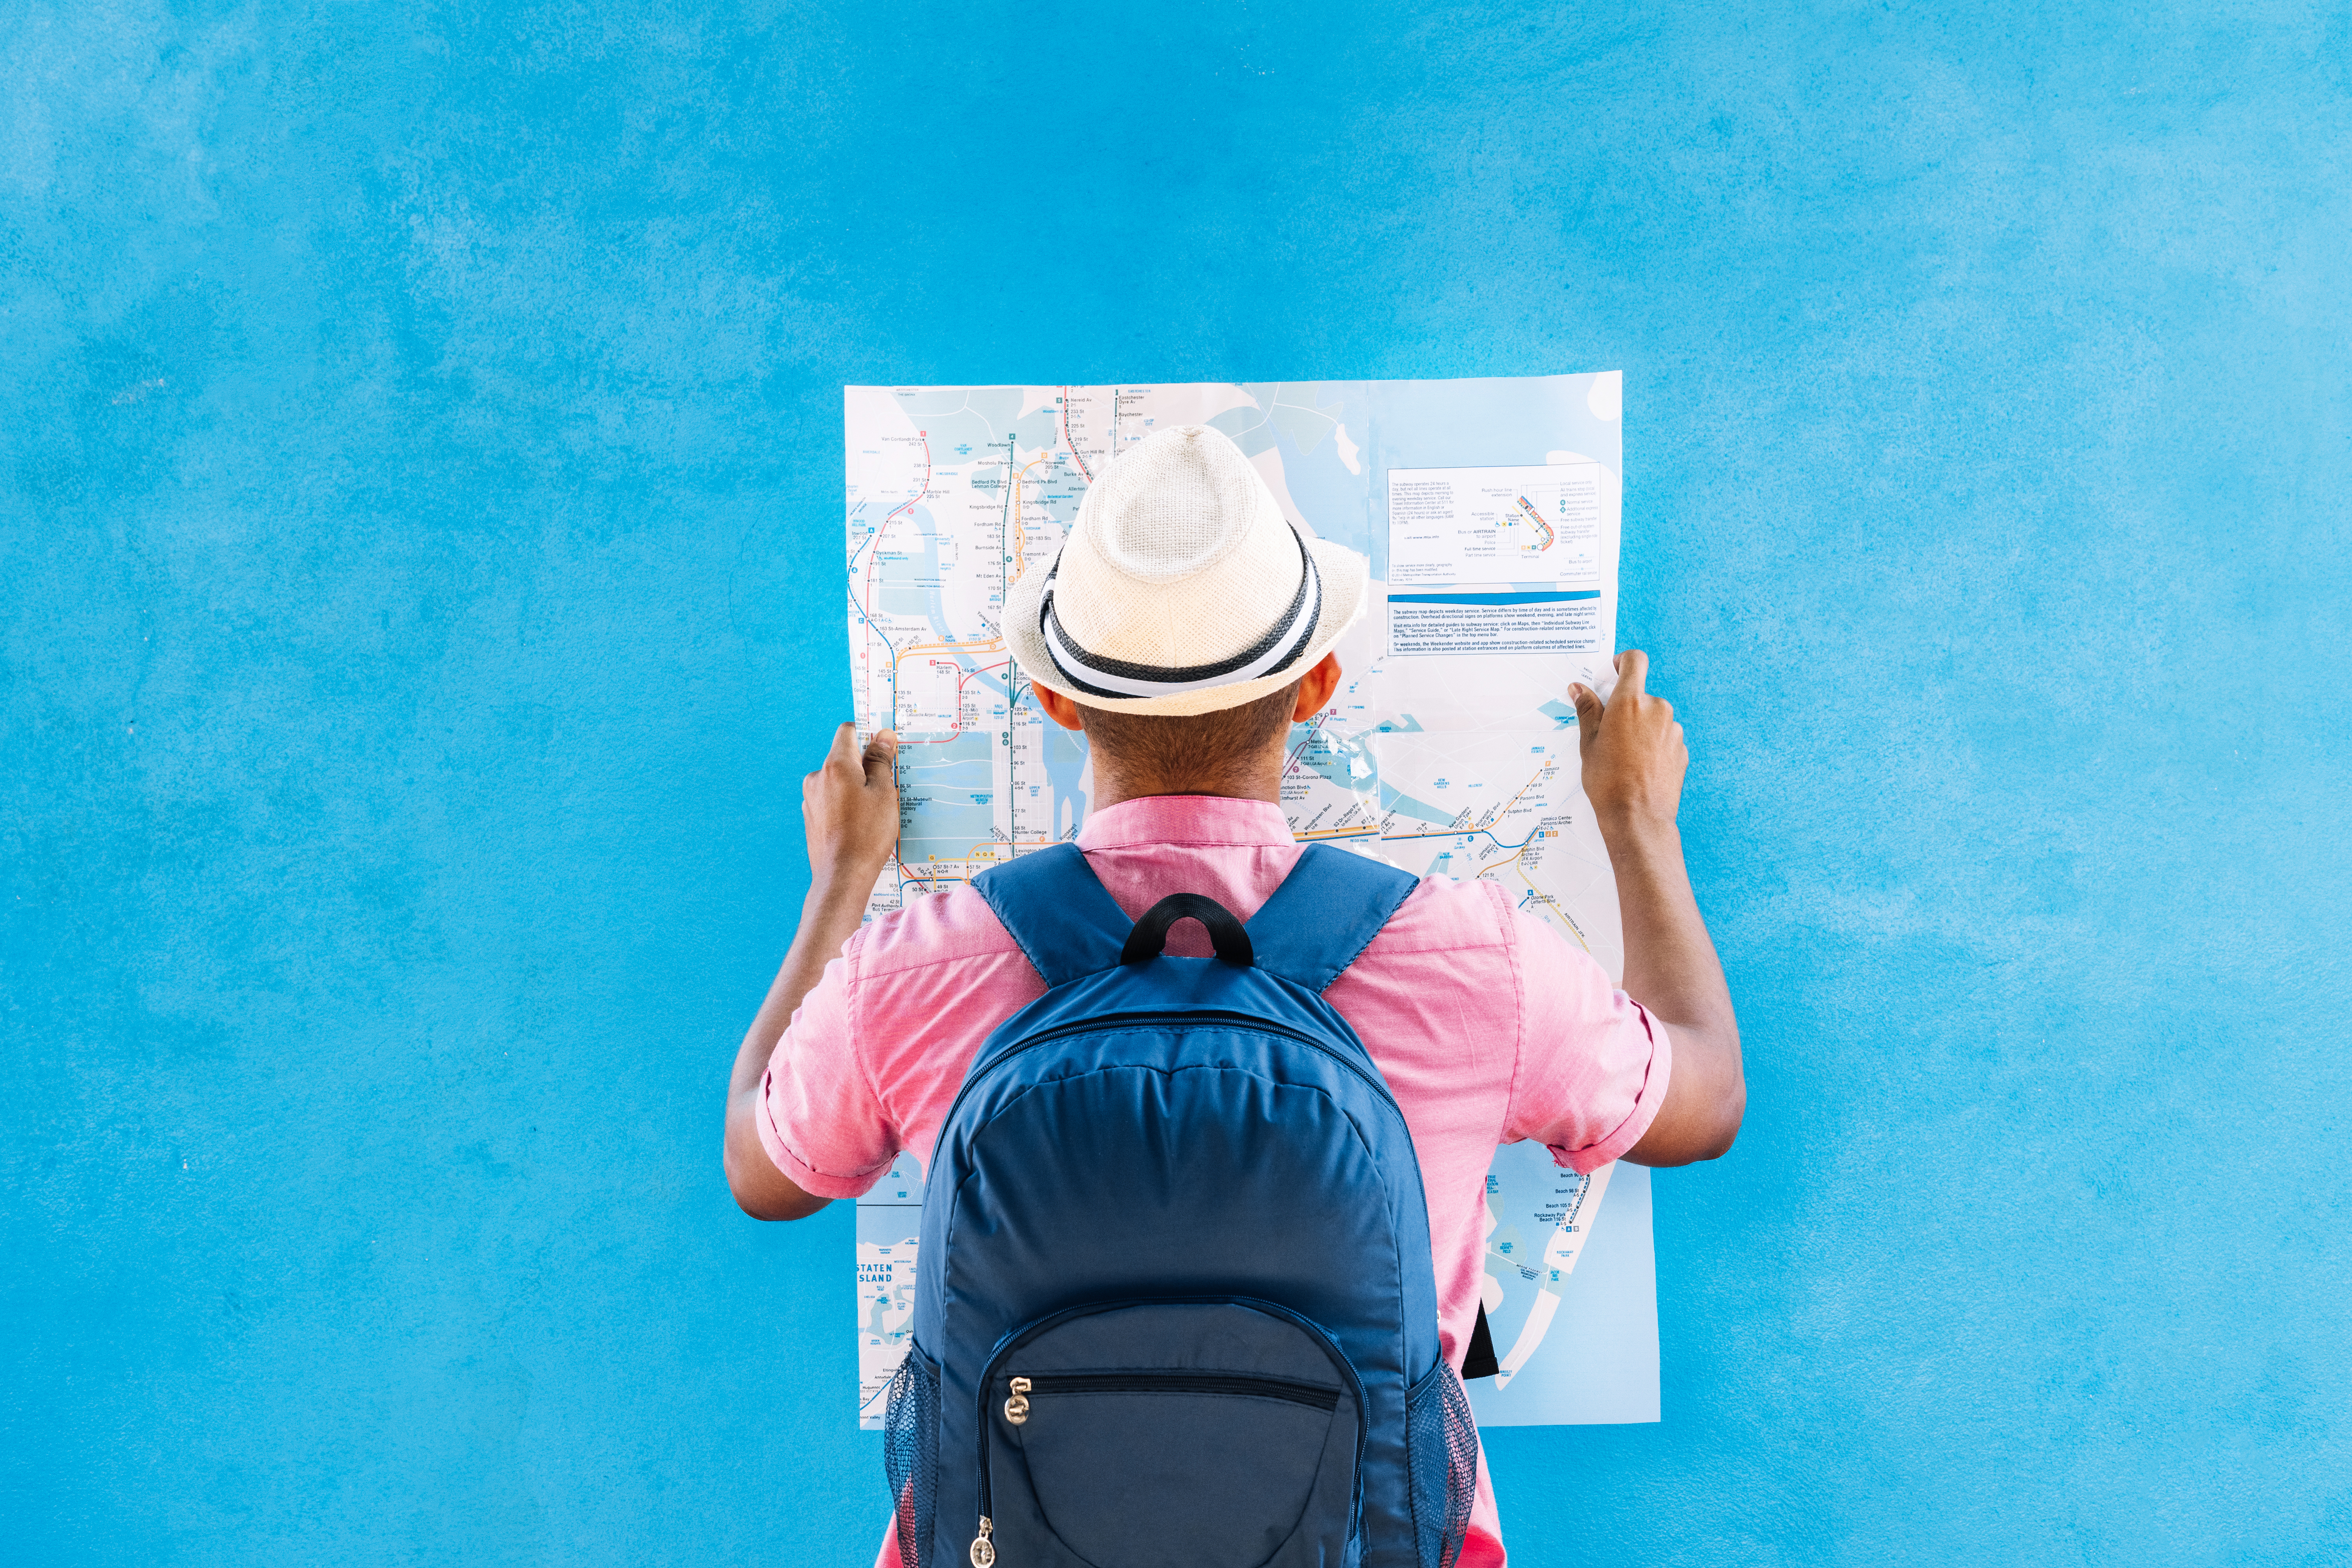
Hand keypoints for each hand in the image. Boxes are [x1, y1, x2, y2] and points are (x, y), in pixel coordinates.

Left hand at [802, 723, 899, 887]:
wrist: (842, 876)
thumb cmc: (867, 834)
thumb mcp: (883, 792)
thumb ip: (880, 761)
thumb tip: (883, 736)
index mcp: (835, 765)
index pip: (848, 731)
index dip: (868, 734)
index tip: (885, 748)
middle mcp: (817, 778)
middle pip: (844, 758)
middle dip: (865, 767)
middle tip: (886, 787)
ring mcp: (811, 799)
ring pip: (839, 781)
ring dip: (856, 788)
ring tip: (874, 811)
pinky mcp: (811, 818)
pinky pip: (832, 801)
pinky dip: (846, 805)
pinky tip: (860, 824)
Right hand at [1568, 650, 1686, 834]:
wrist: (1638, 817)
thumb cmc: (1608, 781)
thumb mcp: (1588, 743)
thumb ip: (1587, 710)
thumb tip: (1579, 689)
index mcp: (1630, 702)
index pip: (1635, 661)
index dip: (1623, 662)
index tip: (1614, 672)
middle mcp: (1657, 709)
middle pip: (1642, 695)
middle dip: (1627, 708)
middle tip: (1609, 733)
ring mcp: (1673, 730)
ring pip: (1654, 718)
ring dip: (1640, 728)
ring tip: (1624, 756)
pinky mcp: (1682, 750)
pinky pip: (1665, 738)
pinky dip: (1653, 746)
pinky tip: (1639, 767)